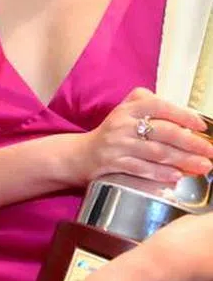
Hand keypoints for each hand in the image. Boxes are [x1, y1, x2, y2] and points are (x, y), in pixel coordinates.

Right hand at [75, 87, 211, 186]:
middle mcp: (122, 124)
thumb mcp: (125, 111)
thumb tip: (182, 115)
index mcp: (128, 109)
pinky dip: (161, 173)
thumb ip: (149, 104)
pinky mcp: (113, 163)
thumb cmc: (112, 133)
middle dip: (190, 143)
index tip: (201, 126)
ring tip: (203, 166)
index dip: (182, 115)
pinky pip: (141, 169)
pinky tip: (177, 176)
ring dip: (183, 160)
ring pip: (156, 152)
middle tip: (210, 152)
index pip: (158, 106)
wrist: (81, 154)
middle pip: (162, 132)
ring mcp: (117, 144)